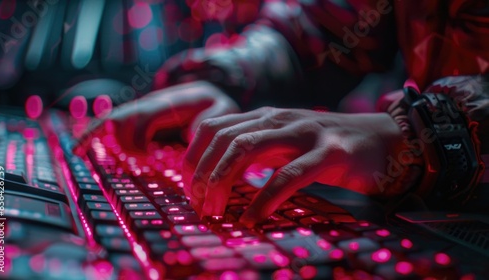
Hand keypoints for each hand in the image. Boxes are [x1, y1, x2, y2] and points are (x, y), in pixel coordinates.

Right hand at [74, 81, 239, 153]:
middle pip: (121, 116)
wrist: (209, 93)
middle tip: (128, 160)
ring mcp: (140, 108)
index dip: (138, 137)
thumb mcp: (223, 110)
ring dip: (98, 136)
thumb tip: (189, 133)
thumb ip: (211, 120)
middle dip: (117, 139)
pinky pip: (110, 124)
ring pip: (111, 119)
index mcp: (170, 101)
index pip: (144, 116)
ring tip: (82, 151)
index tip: (145, 158)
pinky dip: (93, 134)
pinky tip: (79, 148)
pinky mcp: (135, 117)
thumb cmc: (217, 106)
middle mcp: (150, 102)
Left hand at [183, 107, 410, 225]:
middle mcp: (279, 119)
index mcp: (264, 117)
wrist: (384, 141)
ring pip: (246, 148)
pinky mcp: (330, 152)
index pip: (212, 128)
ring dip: (222, 182)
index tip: (190, 190)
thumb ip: (255, 152)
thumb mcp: (285, 144)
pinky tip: (253, 219)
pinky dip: (264, 199)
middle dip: (202, 175)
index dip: (193, 159)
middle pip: (223, 138)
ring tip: (216, 212)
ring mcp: (304, 132)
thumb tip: (217, 175)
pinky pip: (288, 175)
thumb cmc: (328, 148)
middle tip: (200, 207)